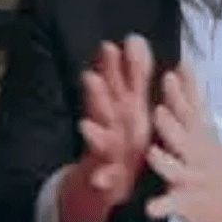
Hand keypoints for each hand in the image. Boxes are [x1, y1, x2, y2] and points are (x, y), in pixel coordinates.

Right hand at [60, 34, 153, 221]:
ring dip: (93, 134)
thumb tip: (136, 37)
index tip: (113, 45)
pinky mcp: (106, 179)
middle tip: (91, 77)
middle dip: (98, 93)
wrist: (101, 184)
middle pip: (104, 108)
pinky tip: (100, 178)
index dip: (114, 67)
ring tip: (85, 127)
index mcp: (122, 111)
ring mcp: (106, 153)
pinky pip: (104, 179)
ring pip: (101, 140)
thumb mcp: (129, 106)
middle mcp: (110, 128)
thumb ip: (134, 74)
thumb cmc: (120, 139)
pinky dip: (101, 178)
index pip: (118, 85)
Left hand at [144, 65, 221, 221]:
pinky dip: (161, 206)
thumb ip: (191, 95)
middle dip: (170, 124)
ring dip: (164, 162)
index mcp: (195, 134)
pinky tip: (149, 209)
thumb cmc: (209, 157)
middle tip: (159, 110)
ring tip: (152, 153)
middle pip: (182, 137)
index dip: (179, 93)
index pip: (188, 110)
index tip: (172, 74)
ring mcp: (190, 178)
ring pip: (175, 170)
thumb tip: (184, 62)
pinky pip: (170, 204)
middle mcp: (194, 154)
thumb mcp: (203, 125)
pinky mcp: (184, 202)